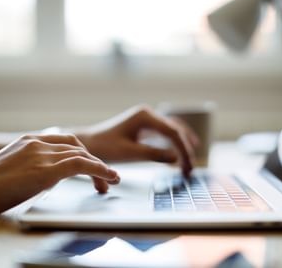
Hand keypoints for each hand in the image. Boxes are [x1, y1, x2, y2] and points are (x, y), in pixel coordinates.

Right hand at [0, 134, 118, 219]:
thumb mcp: (12, 168)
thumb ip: (31, 166)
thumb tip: (46, 176)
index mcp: (30, 141)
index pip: (65, 142)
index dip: (82, 154)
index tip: (91, 168)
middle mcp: (38, 143)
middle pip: (77, 146)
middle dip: (93, 161)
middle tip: (103, 179)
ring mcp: (41, 154)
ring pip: (82, 155)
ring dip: (101, 168)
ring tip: (110, 182)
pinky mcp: (45, 169)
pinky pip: (81, 165)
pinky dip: (99, 170)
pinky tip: (108, 177)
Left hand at [77, 105, 197, 176]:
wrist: (89, 143)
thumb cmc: (105, 147)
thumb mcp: (130, 153)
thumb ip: (154, 154)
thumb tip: (177, 159)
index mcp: (144, 116)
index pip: (172, 132)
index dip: (184, 150)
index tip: (188, 167)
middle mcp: (147, 114)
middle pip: (175, 129)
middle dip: (185, 148)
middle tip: (191, 167)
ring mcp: (146, 119)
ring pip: (172, 129)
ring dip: (182, 144)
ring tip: (192, 159)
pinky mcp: (144, 126)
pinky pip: (165, 132)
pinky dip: (174, 142)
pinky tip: (180, 152)